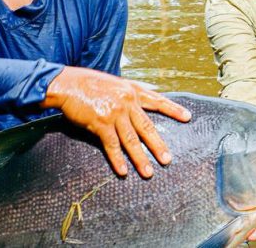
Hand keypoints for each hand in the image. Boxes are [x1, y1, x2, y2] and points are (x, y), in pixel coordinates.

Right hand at [42, 66, 190, 177]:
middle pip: (147, 127)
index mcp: (132, 91)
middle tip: (167, 159)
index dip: (173, 109)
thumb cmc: (89, 84)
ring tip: (148, 172)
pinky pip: (112, 145)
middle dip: (158, 145)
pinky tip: (123, 171)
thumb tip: (137, 108)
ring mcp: (114, 113)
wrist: (68, 84)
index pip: (157, 101)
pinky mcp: (100, 123)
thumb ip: (127, 96)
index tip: (187, 117)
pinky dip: (117, 159)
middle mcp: (127, 102)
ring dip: (140, 158)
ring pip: (131, 140)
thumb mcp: (115, 84)